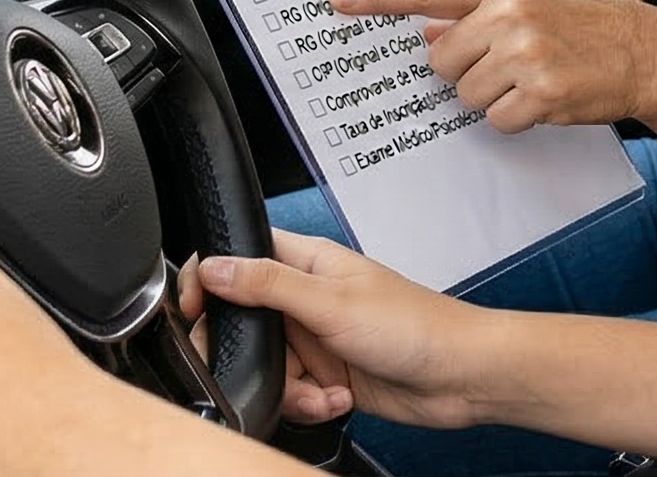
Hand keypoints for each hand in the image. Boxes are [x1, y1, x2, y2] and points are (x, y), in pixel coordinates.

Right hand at [188, 231, 494, 429]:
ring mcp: (317, 339)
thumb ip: (268, 284)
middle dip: (248, 352)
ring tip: (322, 387)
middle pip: (243, 321)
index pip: (241, 255)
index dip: (210, 277)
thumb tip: (214, 268)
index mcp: (309, 262)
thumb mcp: (333, 302)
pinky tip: (339, 398)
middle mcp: (308, 298)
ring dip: (289, 386)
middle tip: (261, 363)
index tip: (194, 308)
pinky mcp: (327, 375)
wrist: (462, 376)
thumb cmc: (418, 325)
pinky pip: (292, 393)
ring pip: (266, 365)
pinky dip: (309, 402)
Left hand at [334, 0, 656, 130]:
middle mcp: (510, 15)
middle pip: (442, 60)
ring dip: (492, 97)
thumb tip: (428, 36)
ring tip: (531, 78)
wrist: (648, 51)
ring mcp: (526, 56)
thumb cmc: (587, 21)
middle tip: (504, 63)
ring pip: (466, 95)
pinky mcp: (541, 95)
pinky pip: (498, 120)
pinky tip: (545, 98)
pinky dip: (516, 118)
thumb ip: (479, 10)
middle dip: (464, 70)